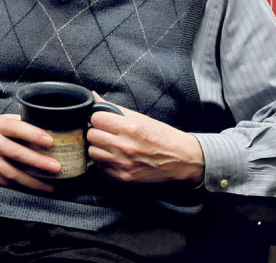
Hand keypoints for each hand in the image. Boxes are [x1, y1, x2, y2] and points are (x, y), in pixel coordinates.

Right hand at [0, 114, 59, 192]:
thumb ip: (14, 122)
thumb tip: (40, 125)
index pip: (16, 128)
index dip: (34, 134)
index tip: (50, 141)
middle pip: (16, 154)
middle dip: (38, 162)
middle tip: (56, 168)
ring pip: (12, 173)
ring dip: (32, 181)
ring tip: (50, 187)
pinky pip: (3, 182)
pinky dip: (19, 186)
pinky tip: (32, 188)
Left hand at [86, 94, 204, 184]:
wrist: (183, 160)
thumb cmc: (163, 136)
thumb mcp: (141, 118)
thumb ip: (115, 108)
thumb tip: (93, 97)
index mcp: (131, 128)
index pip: (96, 118)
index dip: (99, 118)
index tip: (104, 121)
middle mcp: (125, 147)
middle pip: (92, 135)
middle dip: (97, 132)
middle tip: (107, 133)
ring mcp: (124, 164)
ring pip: (93, 152)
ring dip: (99, 148)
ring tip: (110, 146)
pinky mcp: (124, 178)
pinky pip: (101, 168)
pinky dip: (104, 162)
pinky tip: (115, 158)